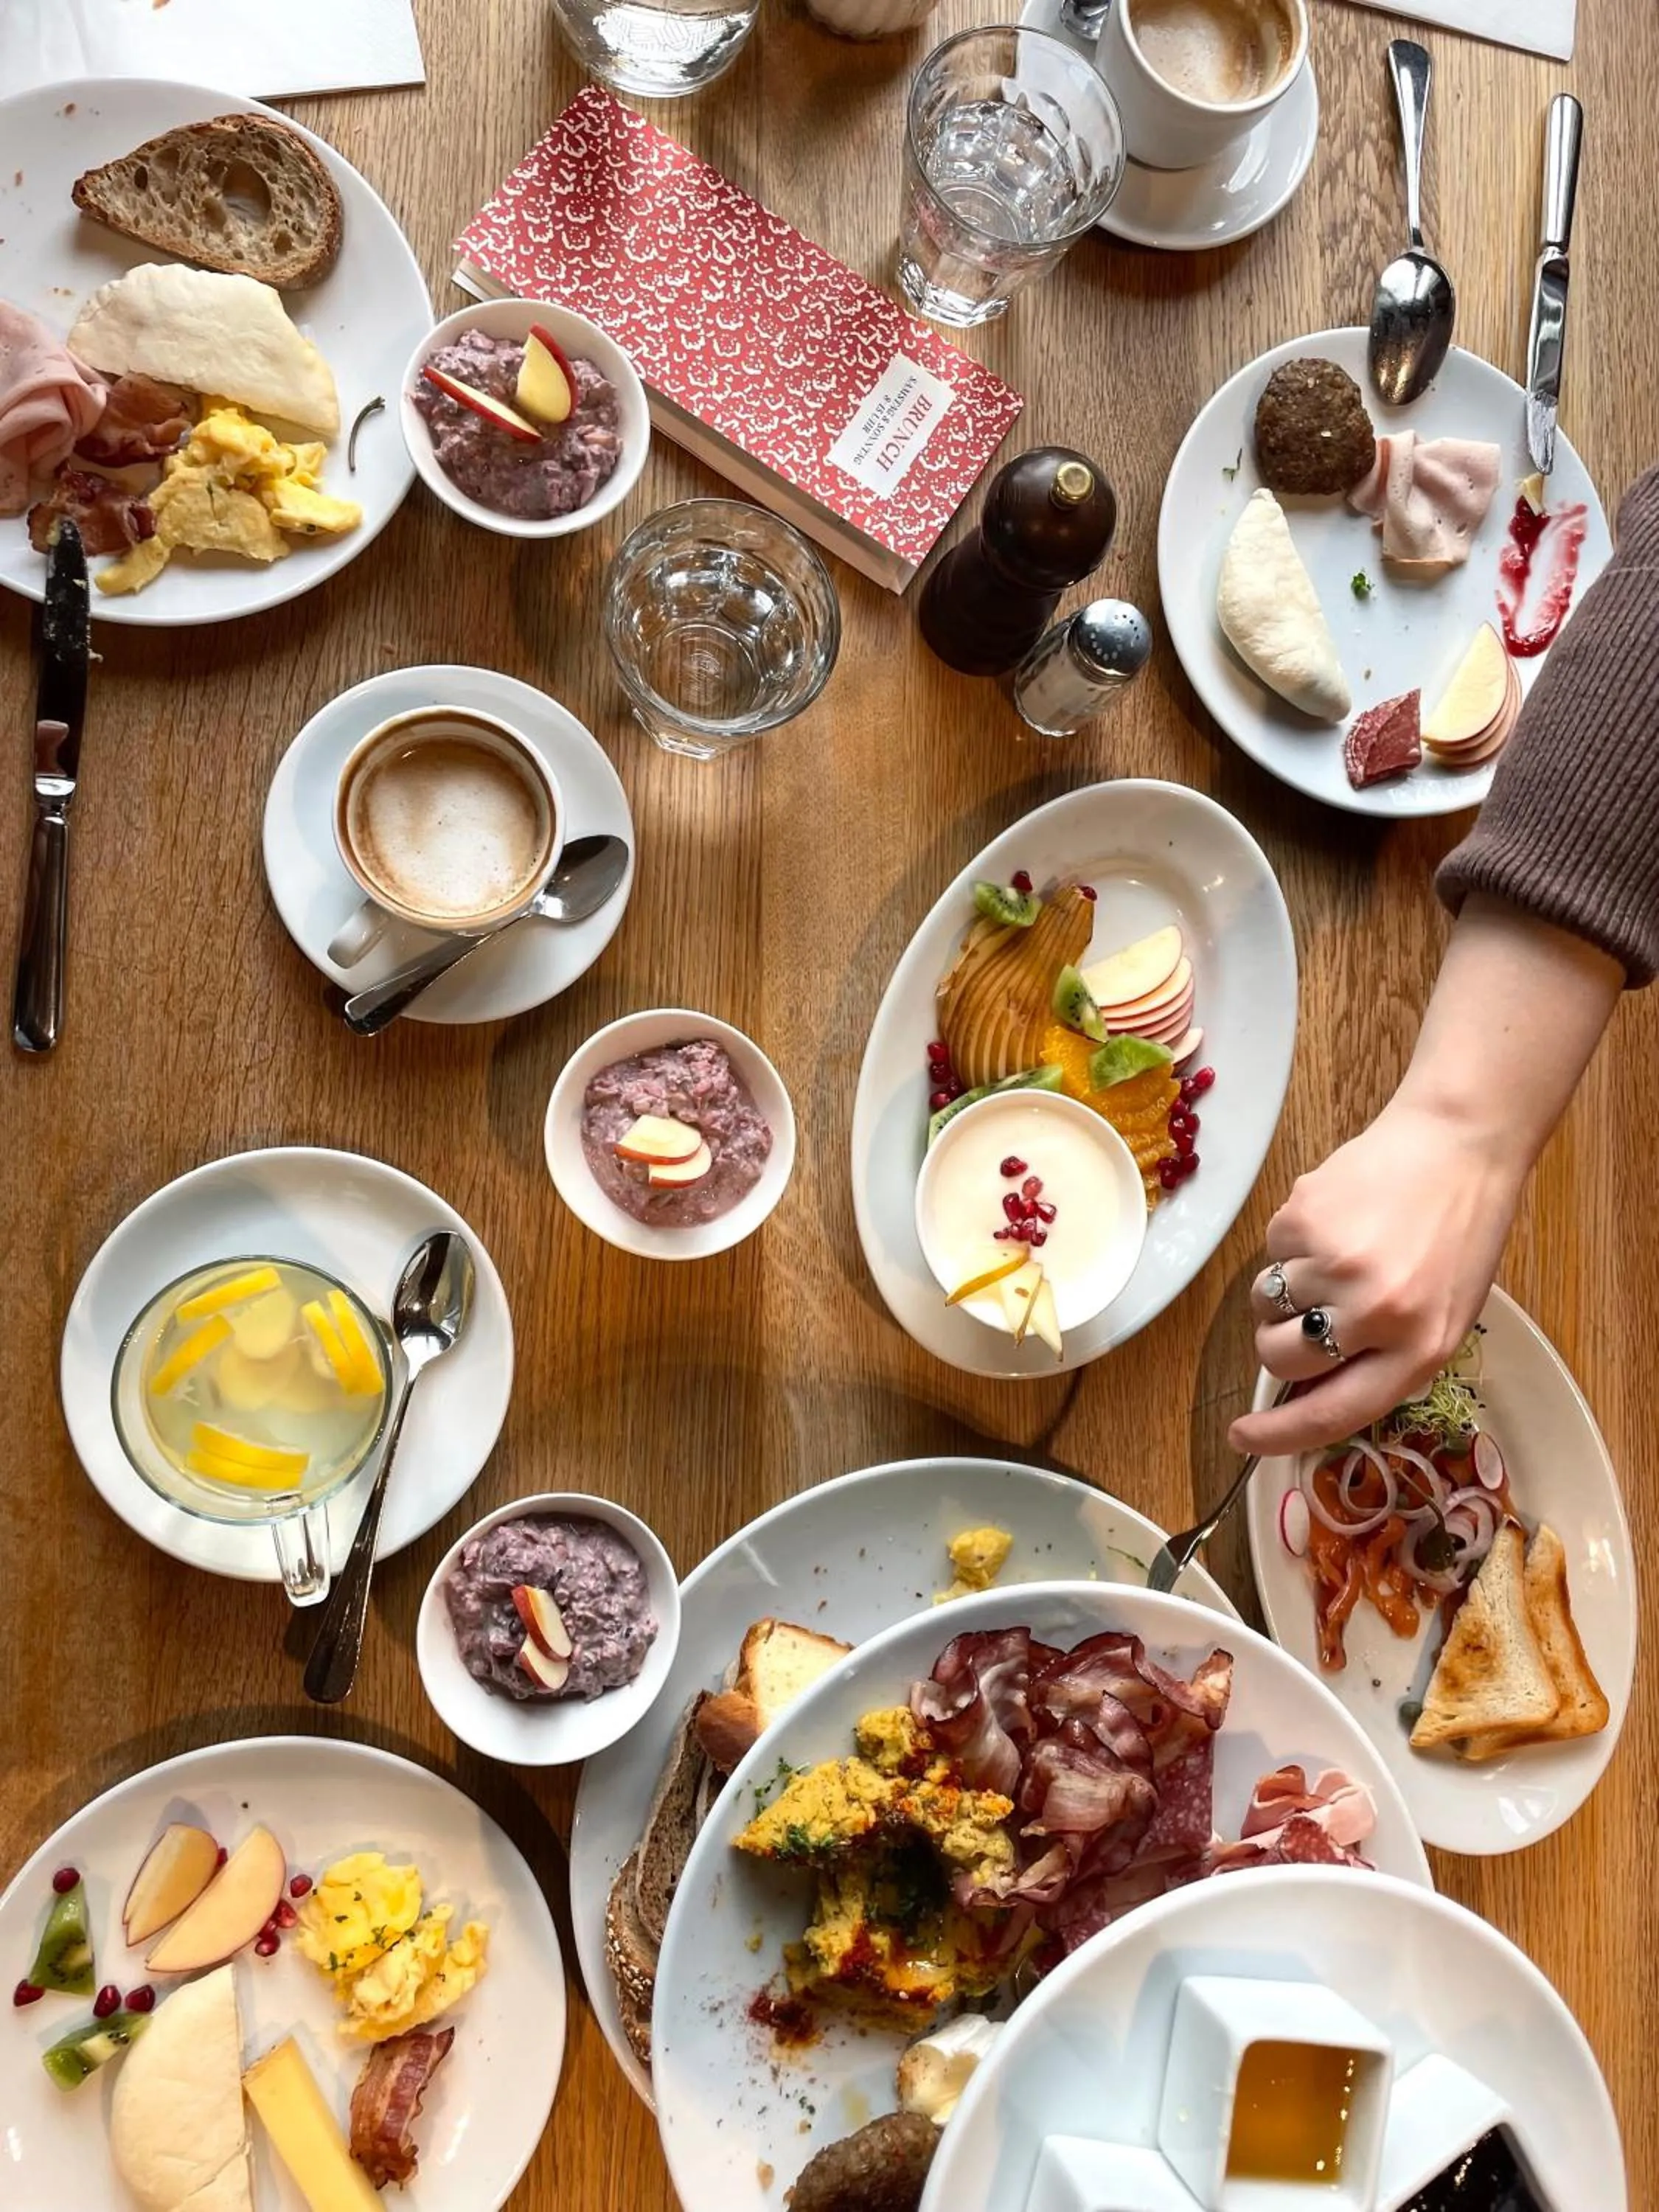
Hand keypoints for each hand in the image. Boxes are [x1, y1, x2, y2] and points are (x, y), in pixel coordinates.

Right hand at [1227, 1097, 1524, 1459]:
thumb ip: (1381, 1358)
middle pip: (1279, 1357)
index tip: (1241, 1438)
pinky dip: (1292, 1241)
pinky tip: (1336, 1219)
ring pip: (1265, 1302)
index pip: (1332, 1413)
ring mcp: (1335, 1264)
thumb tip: (1305, 1385)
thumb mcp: (1441, 1317)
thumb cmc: (1458, 1236)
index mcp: (1419, 1349)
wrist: (1461, 1145)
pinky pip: (1270, 1250)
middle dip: (1279, 1342)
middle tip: (1309, 1311)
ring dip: (1286, 1286)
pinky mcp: (1304, 1218)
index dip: (1279, 1434)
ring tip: (1335, 1252)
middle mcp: (1375, 1314)